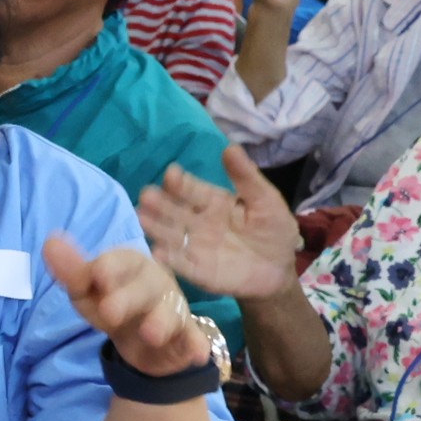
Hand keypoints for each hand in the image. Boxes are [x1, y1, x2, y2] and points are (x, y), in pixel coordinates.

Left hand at [46, 231, 202, 376]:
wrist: (143, 340)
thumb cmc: (113, 303)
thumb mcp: (88, 291)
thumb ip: (72, 271)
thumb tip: (50, 242)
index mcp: (131, 264)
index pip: (121, 260)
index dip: (110, 267)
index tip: (97, 275)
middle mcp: (156, 281)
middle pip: (144, 286)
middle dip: (128, 297)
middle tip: (109, 311)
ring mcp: (173, 308)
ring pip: (169, 312)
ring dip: (161, 321)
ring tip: (151, 334)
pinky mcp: (187, 335)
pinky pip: (194, 339)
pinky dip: (197, 345)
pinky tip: (197, 353)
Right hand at [139, 149, 303, 303]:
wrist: (278, 272)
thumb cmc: (273, 232)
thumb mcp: (266, 201)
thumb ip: (247, 178)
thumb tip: (230, 147)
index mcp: (212, 202)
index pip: (192, 190)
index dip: (181, 182)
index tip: (172, 174)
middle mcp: (196, 222)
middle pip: (174, 211)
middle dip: (160, 203)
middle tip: (146, 195)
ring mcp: (194, 246)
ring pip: (170, 234)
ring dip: (155, 227)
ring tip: (142, 218)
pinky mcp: (195, 271)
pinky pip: (179, 264)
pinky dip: (168, 259)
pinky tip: (157, 252)